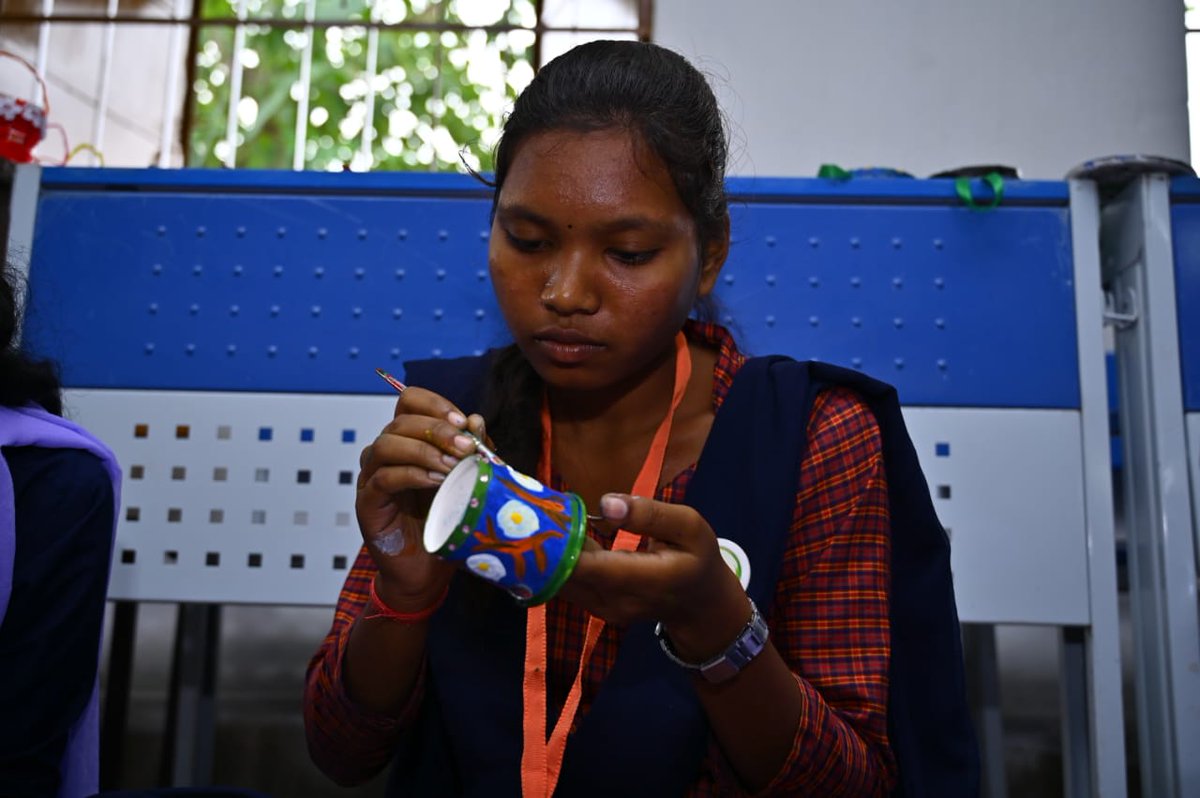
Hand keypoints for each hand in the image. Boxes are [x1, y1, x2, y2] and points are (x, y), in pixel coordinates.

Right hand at [356, 386, 489, 609]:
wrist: (428, 572)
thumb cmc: (447, 523)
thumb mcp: (468, 481)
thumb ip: (473, 452)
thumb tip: (476, 420)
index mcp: (409, 441)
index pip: (409, 402)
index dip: (435, 405)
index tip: (464, 422)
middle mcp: (386, 455)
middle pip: (400, 422)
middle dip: (437, 429)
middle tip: (466, 447)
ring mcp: (372, 478)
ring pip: (386, 445)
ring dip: (424, 450)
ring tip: (452, 467)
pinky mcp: (368, 504)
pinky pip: (383, 478)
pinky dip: (412, 475)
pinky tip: (437, 482)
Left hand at [558, 494, 750, 660]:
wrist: (699, 604)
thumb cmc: (696, 558)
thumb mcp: (689, 526)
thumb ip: (649, 514)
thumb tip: (605, 504)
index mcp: (645, 579)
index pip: (589, 567)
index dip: (560, 544)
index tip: (542, 514)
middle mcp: (617, 601)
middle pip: (566, 574)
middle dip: (547, 543)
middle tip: (533, 507)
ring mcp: (603, 609)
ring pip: (561, 580)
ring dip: (549, 552)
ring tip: (539, 517)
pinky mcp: (594, 607)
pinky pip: (567, 583)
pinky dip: (557, 561)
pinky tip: (553, 535)